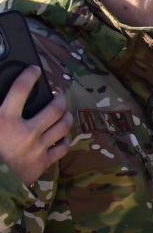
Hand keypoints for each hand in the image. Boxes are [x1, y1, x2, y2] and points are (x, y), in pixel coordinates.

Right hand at [0, 66, 71, 185]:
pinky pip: (63, 148)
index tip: (34, 70)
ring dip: (66, 117)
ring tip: (64, 112)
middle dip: (59, 98)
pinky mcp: (43, 162)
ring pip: (63, 126)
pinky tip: (62, 137)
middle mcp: (26, 132)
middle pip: (54, 108)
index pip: (20, 90)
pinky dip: (64, 140)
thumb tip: (2, 98)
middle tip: (58, 94)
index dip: (29, 76)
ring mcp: (38, 148)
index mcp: (5, 120)